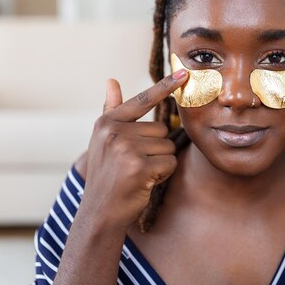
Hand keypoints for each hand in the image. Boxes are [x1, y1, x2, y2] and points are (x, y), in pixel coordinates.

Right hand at [80, 70, 187, 229]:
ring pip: (168, 146)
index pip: (142, 100)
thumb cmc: (106, 174)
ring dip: (160, 161)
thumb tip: (111, 80)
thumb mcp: (103, 140)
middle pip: (161, 129)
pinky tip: (144, 182)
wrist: (100, 212)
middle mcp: (114, 132)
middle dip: (156, 148)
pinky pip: (170, 162)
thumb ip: (112, 110)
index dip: (165, 86)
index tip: (184, 72)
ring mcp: (126, 148)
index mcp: (107, 122)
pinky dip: (163, 173)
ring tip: (138, 173)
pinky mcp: (139, 166)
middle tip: (135, 164)